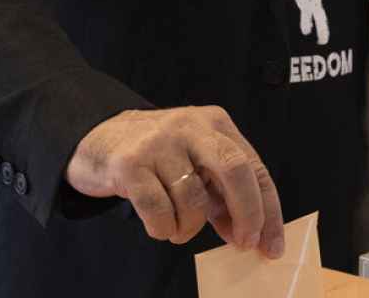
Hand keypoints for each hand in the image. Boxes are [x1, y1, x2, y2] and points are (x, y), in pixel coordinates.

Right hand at [65, 106, 284, 256]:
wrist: (96, 138)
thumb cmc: (155, 156)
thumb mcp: (195, 163)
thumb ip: (221, 193)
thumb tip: (248, 234)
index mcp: (216, 124)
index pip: (254, 168)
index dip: (268, 210)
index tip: (272, 245)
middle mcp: (191, 127)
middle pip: (235, 171)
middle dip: (247, 213)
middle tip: (243, 243)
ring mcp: (159, 143)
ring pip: (193, 198)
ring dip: (190, 228)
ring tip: (179, 230)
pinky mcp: (130, 163)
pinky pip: (158, 210)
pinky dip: (164, 229)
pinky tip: (160, 227)